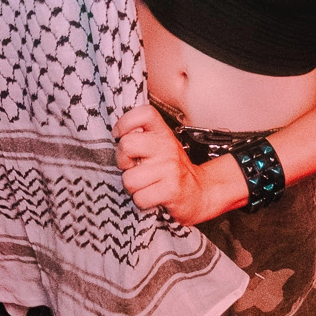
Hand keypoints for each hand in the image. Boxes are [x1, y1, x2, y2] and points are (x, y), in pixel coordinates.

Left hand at [113, 104, 212, 224]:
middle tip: (132, 167)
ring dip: (132, 187)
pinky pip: (139, 198)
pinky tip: (152, 196)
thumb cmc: (172, 170)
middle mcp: (167, 146)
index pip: (143, 113)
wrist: (198, 193)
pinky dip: (142, 201)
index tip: (119, 135)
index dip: (125, 123)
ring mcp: (170, 167)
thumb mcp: (160, 147)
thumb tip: (116, 136)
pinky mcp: (171, 189)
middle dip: (122, 161)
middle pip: (126, 145)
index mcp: (163, 133)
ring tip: (145, 185)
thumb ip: (142, 138)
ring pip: (129, 178)